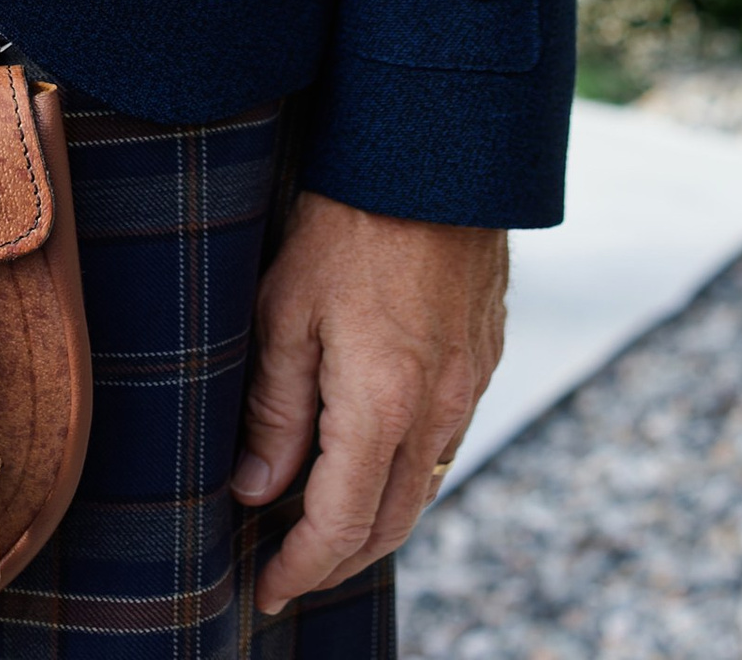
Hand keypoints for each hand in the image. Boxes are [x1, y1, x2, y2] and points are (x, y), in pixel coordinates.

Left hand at [234, 195, 506, 602]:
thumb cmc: (348, 221)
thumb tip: (255, 492)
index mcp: (383, 405)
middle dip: (335, 560)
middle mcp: (438, 410)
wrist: (435, 151)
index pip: (340, 524)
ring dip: (373, 521)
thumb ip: (275, 409)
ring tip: (321, 526)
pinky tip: (372, 458)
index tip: (263, 590)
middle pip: (389, 524)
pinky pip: (445, 442)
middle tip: (287, 572)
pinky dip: (405, 472)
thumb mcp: (286, 308)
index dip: (300, 567)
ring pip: (421, 488)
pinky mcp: (485, 356)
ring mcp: (470, 385)